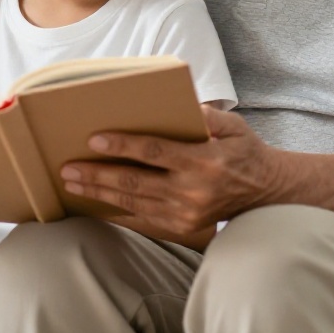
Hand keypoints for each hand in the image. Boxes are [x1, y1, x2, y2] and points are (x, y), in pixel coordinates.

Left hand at [61, 106, 283, 246]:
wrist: (265, 192)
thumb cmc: (243, 150)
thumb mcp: (232, 125)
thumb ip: (206, 115)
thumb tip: (176, 105)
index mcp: (204, 161)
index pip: (155, 152)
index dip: (123, 146)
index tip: (94, 140)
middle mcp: (193, 191)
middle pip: (136, 182)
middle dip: (99, 174)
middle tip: (68, 168)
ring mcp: (187, 213)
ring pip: (134, 202)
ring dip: (100, 192)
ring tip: (72, 183)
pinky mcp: (182, 227)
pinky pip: (142, 219)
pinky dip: (115, 211)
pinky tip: (92, 204)